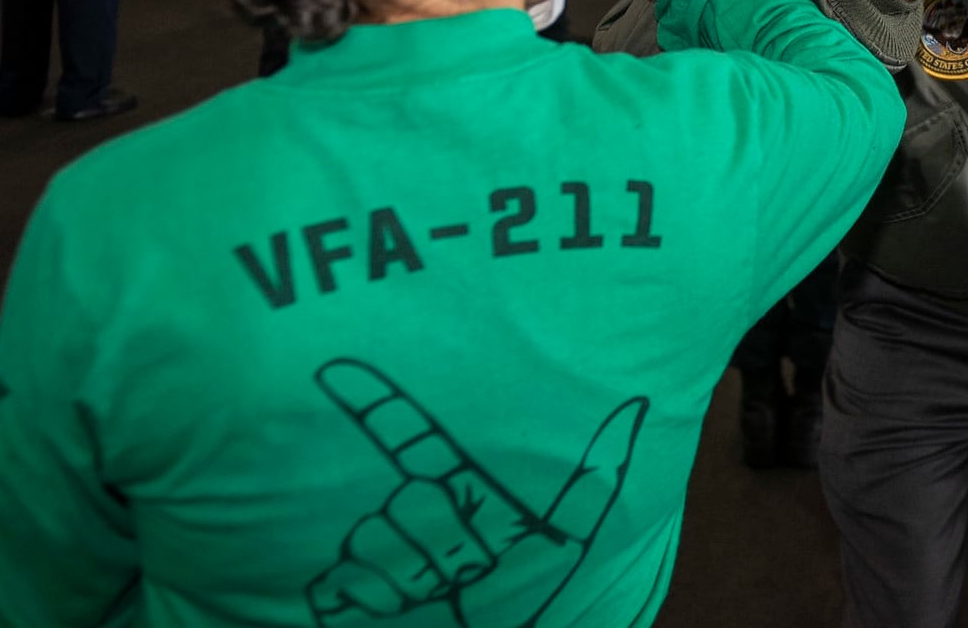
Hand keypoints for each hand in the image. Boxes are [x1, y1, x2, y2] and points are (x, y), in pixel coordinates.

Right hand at [307, 359, 647, 627]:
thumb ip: (600, 466)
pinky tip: (394, 603)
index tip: (334, 365)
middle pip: (401, 506)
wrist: (517, 623)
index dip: (374, 400)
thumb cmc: (540, 578)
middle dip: (440, 543)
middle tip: (476, 563)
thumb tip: (633, 401)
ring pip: (367, 544)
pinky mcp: (349, 588)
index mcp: (456, 480)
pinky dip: (361, 596)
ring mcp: (377, 543)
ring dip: (408, 576)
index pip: (410, 435)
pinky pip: (337, 582)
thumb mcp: (578, 523)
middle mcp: (411, 503)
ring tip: (444, 587)